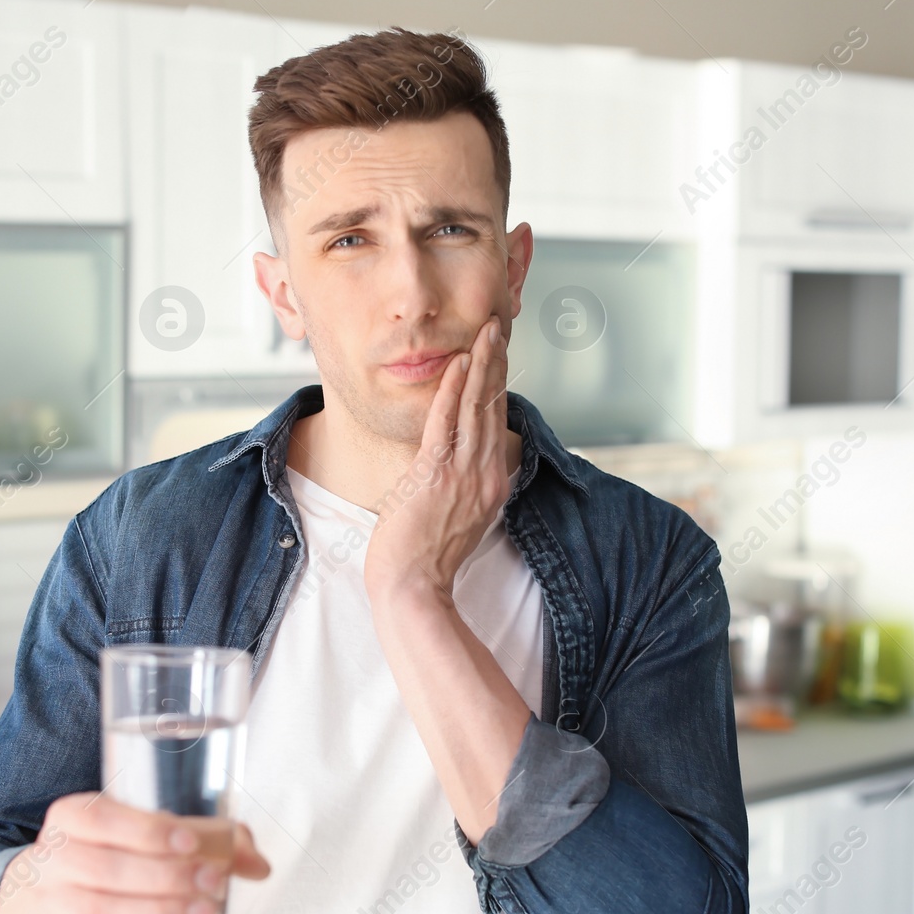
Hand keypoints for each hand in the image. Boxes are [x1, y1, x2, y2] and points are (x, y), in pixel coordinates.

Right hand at [0, 793, 269, 913]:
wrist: (35, 905)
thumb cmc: (105, 858)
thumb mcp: (135, 836)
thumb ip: (203, 839)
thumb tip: (259, 864)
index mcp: (72, 817)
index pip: (101, 818)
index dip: (146, 831)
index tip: (191, 841)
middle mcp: (53, 858)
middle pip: (107, 870)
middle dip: (167, 878)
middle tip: (214, 883)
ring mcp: (51, 905)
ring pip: (103, 913)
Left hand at [363, 315, 510, 604]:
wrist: (413, 588)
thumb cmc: (425, 559)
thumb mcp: (455, 516)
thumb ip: (460, 485)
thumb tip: (451, 465)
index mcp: (492, 484)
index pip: (497, 423)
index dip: (498, 385)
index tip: (499, 354)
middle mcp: (486, 475)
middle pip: (494, 408)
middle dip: (497, 363)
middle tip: (499, 326)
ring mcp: (463, 475)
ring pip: (477, 408)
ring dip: (481, 365)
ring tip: (487, 331)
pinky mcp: (436, 475)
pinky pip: (447, 424)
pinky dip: (453, 391)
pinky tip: (458, 364)